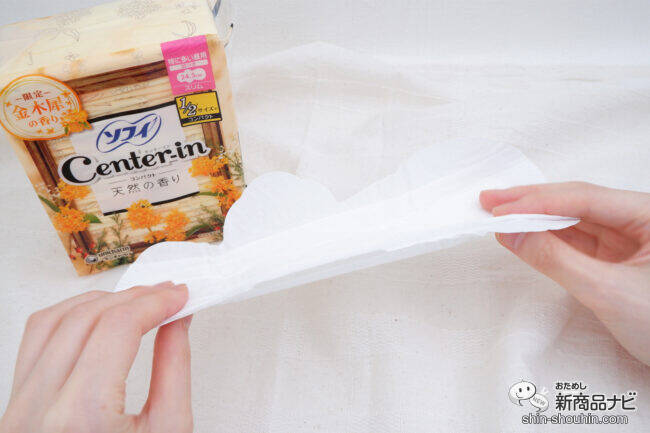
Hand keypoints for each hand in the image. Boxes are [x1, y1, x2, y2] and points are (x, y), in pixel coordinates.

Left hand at [0, 282, 191, 432]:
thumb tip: (177, 320)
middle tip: (166, 295)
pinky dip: (67, 317)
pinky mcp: (13, 408)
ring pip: (51, 321)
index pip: (117, 328)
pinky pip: (34, 341)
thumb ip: (174, 367)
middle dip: (134, 297)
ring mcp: (17, 409)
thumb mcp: (169, 431)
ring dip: (100, 302)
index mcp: (82, 418)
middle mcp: (39, 411)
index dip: (154, 302)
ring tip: (135, 302)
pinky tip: (96, 317)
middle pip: (86, 318)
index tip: (179, 295)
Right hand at [480, 182, 649, 364]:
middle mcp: (641, 220)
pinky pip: (577, 241)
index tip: (500, 209)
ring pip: (575, 220)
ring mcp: (629, 240)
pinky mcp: (617, 259)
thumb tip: (511, 232)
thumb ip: (555, 259)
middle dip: (532, 202)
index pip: (584, 199)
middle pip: (577, 203)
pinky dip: (548, 238)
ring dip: (536, 218)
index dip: (538, 202)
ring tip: (500, 214)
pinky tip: (524, 234)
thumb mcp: (607, 292)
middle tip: (490, 200)